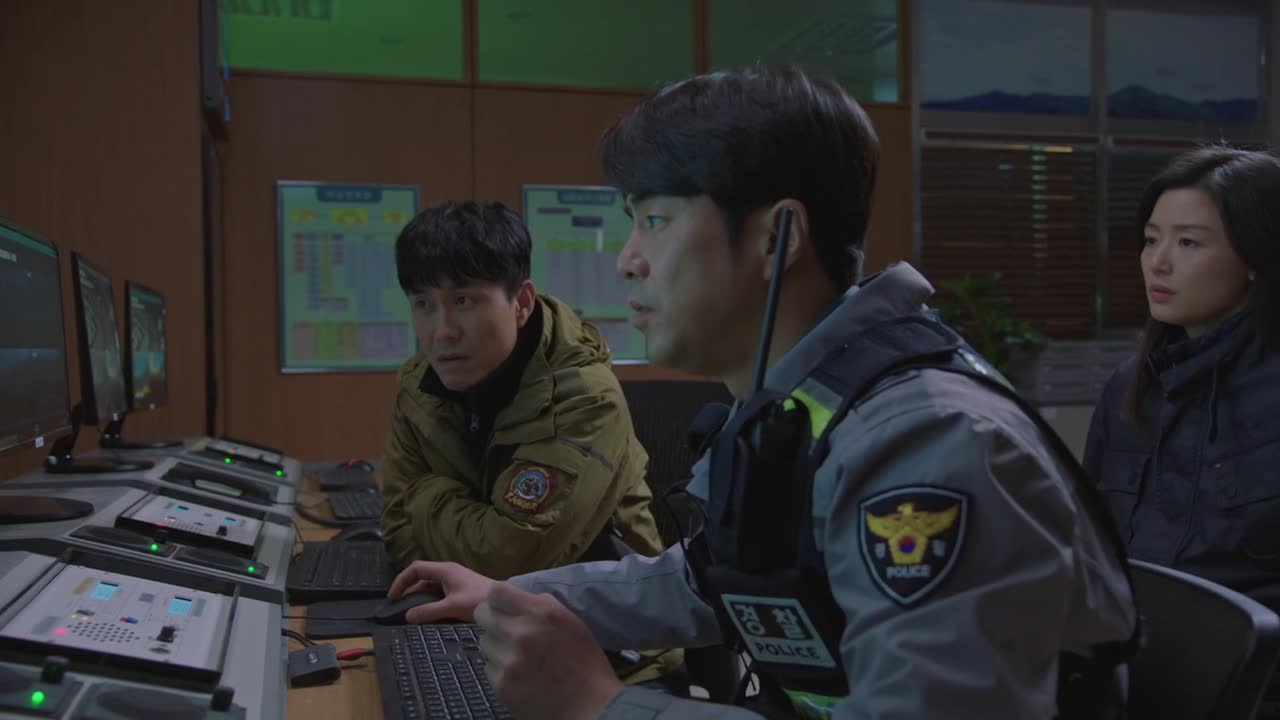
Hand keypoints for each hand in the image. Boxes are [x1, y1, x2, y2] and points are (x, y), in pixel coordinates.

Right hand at [387, 560, 496, 623]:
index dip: (401, 581)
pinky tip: (428, 614)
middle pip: (421, 577)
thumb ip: (429, 611)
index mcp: (445, 570)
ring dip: (419, 597)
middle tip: (398, 607)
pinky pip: (439, 592)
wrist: (505, 604)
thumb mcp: (452, 607)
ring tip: (410, 612)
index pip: (415, 568)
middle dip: (408, 590)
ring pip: (430, 586)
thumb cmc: (481, 601)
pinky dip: (430, 601)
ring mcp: (455, 580)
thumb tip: (407, 616)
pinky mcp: (460, 589)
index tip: (392, 597)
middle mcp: (448, 572)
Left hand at [476, 582, 621, 719]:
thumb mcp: (570, 621)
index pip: (496, 592)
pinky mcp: (501, 684)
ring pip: (483, 642)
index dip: (499, 600)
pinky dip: (499, 669)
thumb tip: (516, 599)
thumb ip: (541, 605)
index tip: (504, 607)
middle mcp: (521, 633)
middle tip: (506, 631)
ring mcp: (508, 660)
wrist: (590, 706)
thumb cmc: (584, 662)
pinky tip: (519, 675)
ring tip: (517, 656)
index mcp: (541, 613)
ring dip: (496, 646)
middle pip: (482, 614)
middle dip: (493, 620)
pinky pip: (488, 666)